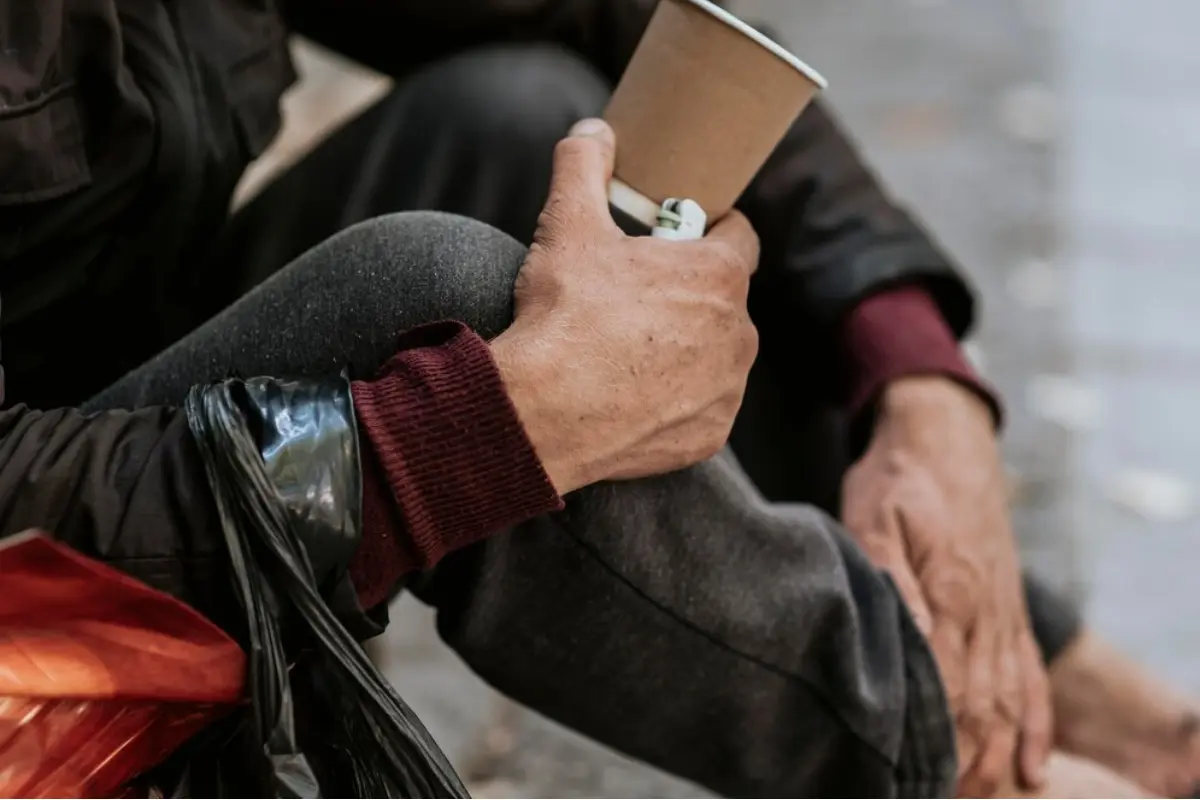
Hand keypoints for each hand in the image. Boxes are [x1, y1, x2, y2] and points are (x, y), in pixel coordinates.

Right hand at [491, 118, 759, 494]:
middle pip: (723, 300)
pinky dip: (676, 401)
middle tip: (636, 298)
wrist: (543, 413)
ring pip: (716, 356)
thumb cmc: (564, 315)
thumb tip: (593, 130)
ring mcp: (727, 389)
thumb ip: (583, 164)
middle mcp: (739, 332)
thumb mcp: (566, 224)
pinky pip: (701, 408)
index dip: (710, 229)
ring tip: (630, 351)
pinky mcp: (709, 435)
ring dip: (687, 349)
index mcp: (718, 273)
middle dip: (689, 295)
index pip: (739, 235)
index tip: (681, 236)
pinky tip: (633, 396)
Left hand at [840, 376, 1051, 797]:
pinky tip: (1032, 767)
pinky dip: (1035, 727)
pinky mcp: (1009, 612)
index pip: (947, 688)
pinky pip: (1031, 678)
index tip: (909, 778)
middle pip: (981, 709)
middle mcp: (985, 615)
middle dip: (962, 765)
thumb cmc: (898, 480)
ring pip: (1008, 704)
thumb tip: (907, 640)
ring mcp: (1003, 616)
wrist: (946, 440)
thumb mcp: (874, 518)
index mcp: (951, 594)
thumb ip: (889, 578)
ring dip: (995, 758)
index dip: (932, 741)